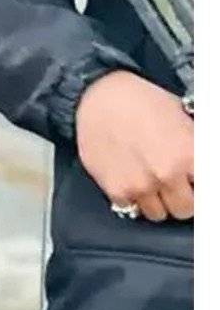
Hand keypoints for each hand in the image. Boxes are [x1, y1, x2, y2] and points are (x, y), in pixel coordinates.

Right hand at [75, 70, 193, 221]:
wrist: (100, 96)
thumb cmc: (142, 101)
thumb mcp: (183, 119)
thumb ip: (196, 150)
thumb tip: (199, 170)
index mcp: (190, 155)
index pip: (208, 193)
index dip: (200, 188)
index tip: (193, 185)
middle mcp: (167, 174)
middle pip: (185, 209)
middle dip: (181, 198)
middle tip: (173, 184)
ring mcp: (139, 185)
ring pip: (158, 214)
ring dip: (156, 201)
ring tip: (149, 182)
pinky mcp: (114, 189)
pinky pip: (130, 208)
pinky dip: (131, 198)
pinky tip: (129, 178)